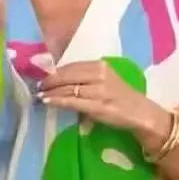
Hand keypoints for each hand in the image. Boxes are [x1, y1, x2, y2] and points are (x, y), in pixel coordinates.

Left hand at [38, 61, 168, 137]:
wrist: (141, 113)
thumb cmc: (121, 98)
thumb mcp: (105, 81)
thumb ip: (87, 78)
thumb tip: (61, 80)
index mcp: (101, 66)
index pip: (72, 66)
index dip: (55, 72)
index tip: (42, 76)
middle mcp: (100, 75)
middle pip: (68, 75)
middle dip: (50, 81)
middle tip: (38, 86)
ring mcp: (100, 91)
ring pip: (69, 88)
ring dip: (51, 92)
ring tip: (40, 95)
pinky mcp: (99, 107)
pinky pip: (73, 102)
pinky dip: (58, 101)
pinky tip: (48, 102)